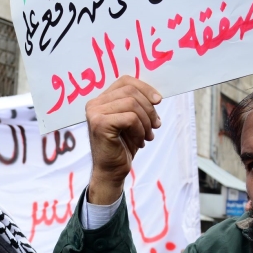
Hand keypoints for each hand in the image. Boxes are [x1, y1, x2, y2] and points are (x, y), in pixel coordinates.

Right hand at [85, 76, 161, 205]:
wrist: (111, 171)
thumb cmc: (122, 146)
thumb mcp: (132, 121)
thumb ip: (137, 104)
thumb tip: (156, 96)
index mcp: (100, 100)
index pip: (125, 81)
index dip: (145, 88)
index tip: (158, 101)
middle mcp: (94, 104)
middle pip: (130, 91)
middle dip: (149, 108)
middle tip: (156, 125)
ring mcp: (95, 113)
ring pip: (132, 104)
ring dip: (146, 121)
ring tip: (148, 136)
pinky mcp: (100, 124)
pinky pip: (130, 118)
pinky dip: (140, 130)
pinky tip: (140, 141)